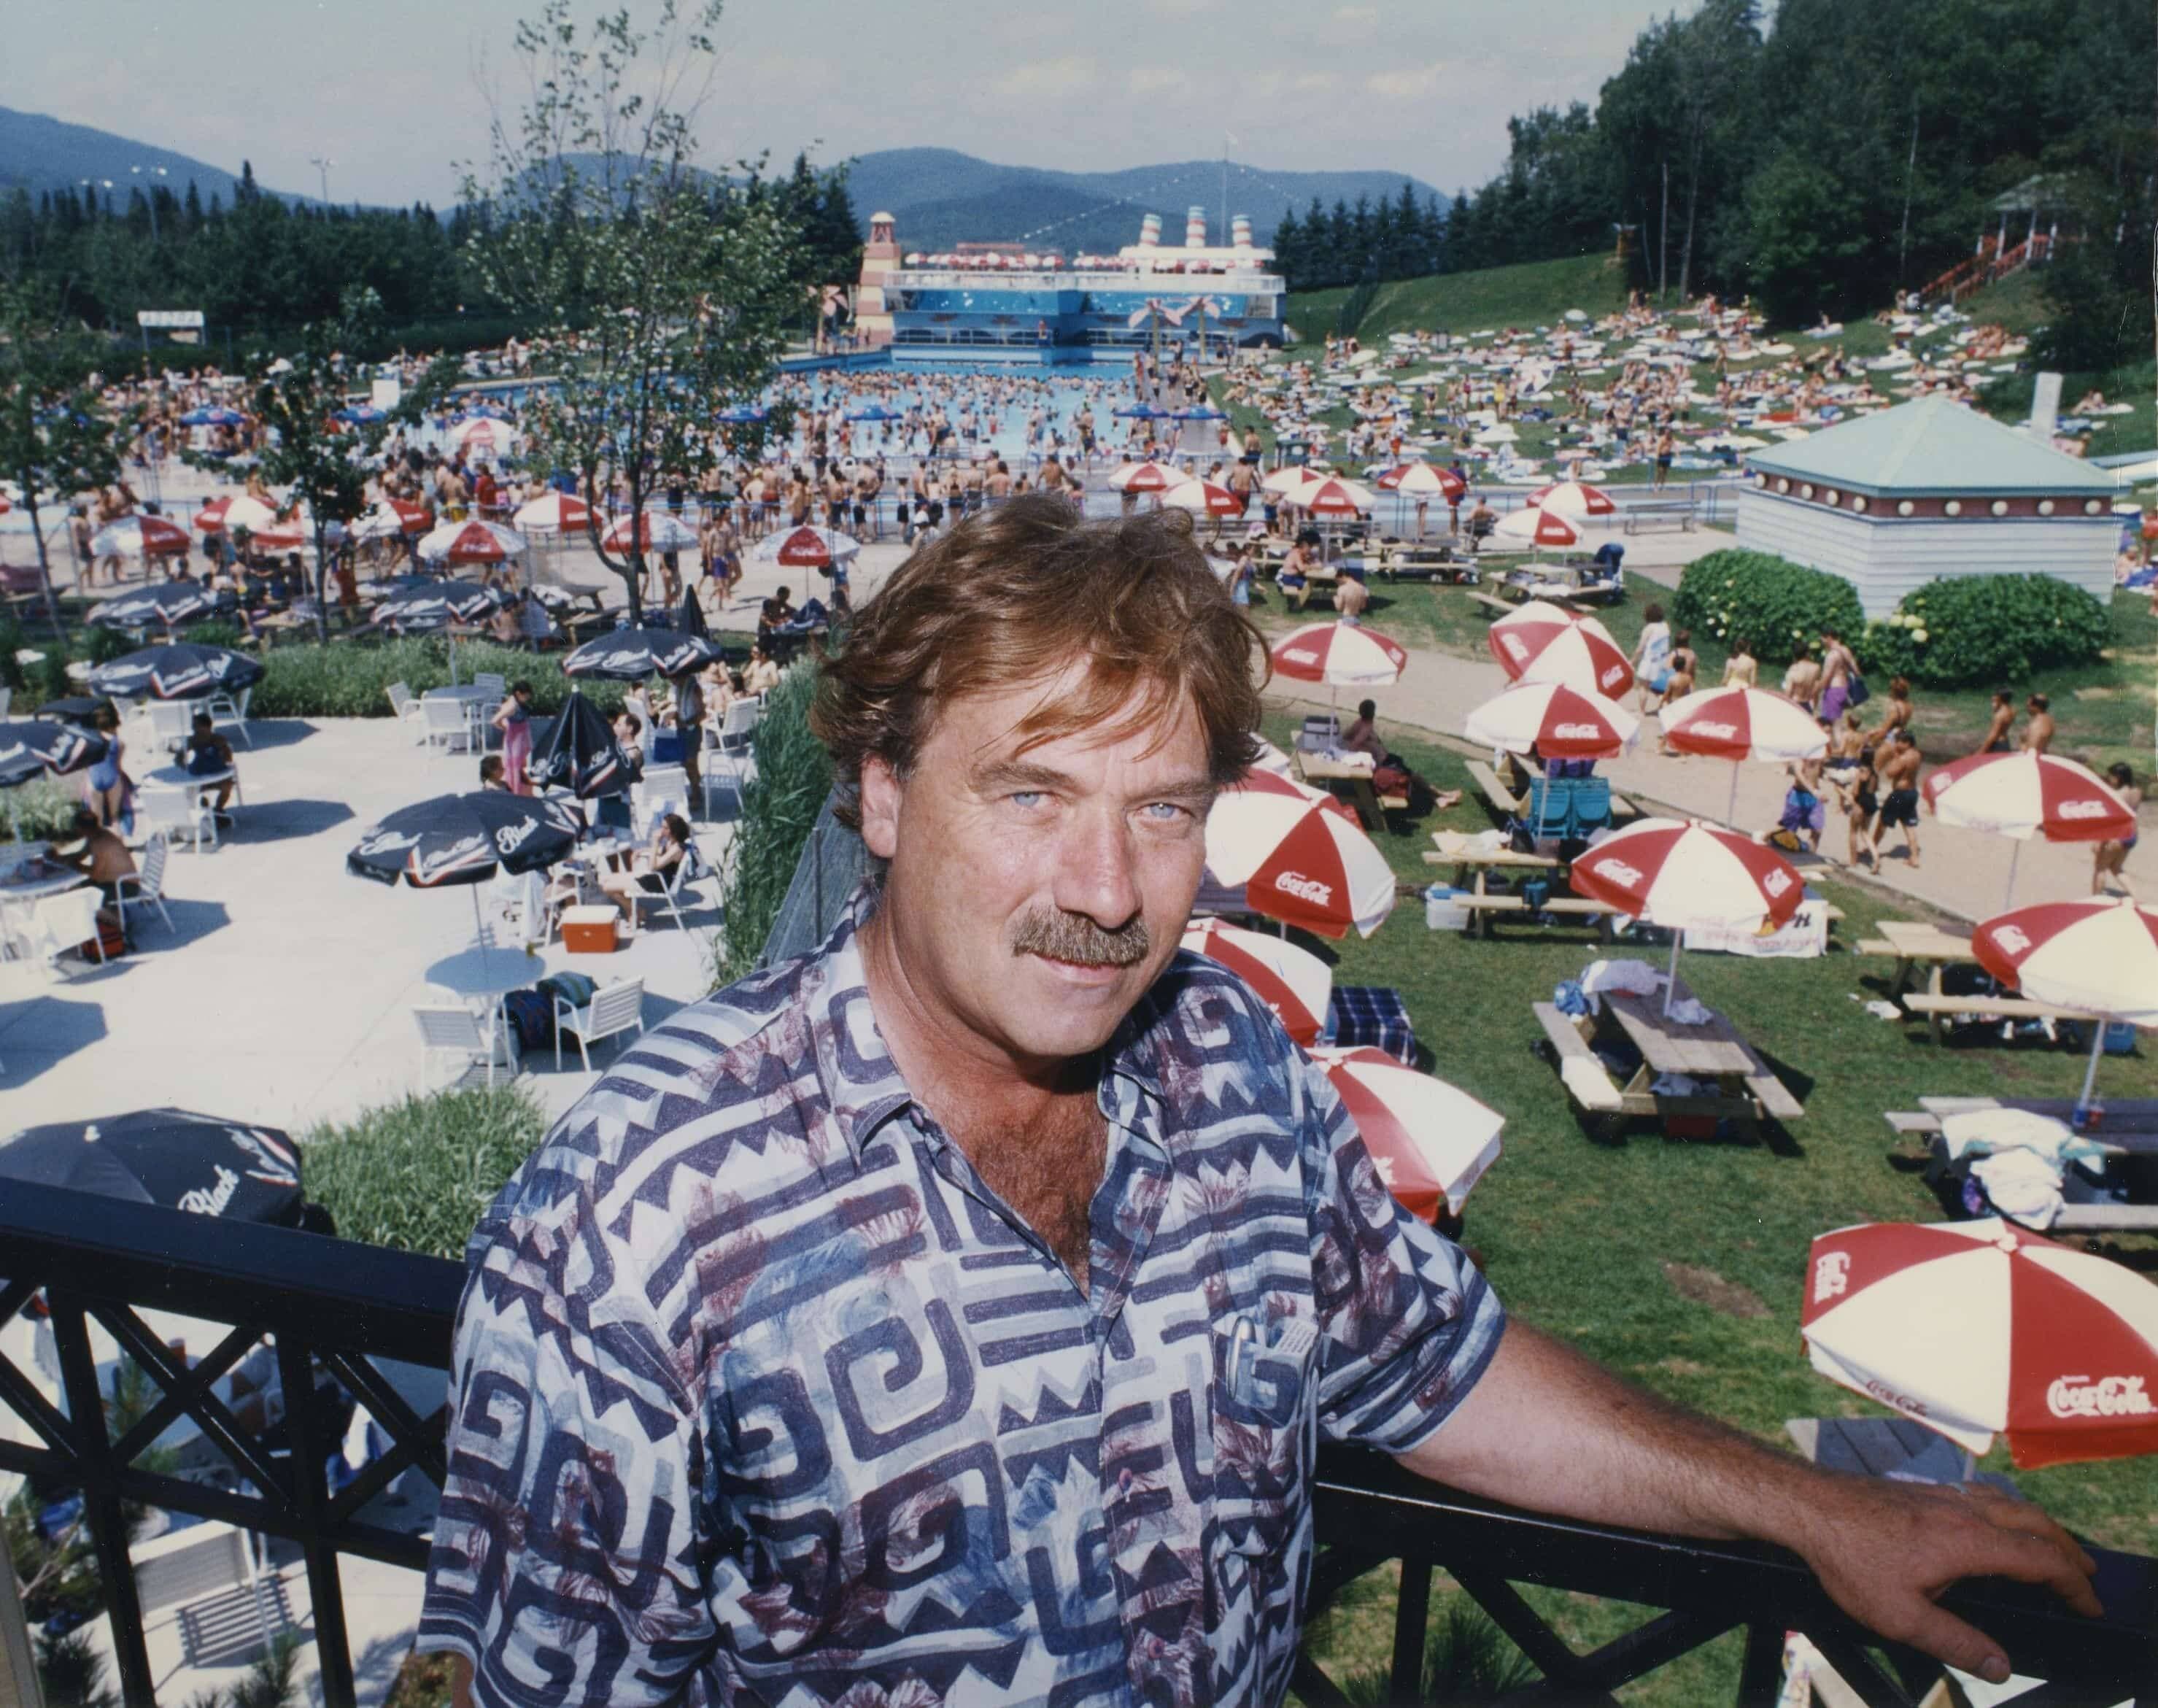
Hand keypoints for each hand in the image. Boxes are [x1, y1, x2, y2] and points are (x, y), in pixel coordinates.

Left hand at [1791, 1475, 2100, 1683]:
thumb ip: (1954, 1642)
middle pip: (2035, 1522)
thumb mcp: (1901, 1616)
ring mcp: (1943, 1494)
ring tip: (2053, 1548)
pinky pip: (1983, 1494)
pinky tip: (1998, 1520)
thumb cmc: (1849, 1559)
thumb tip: (1999, 1666)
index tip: (2091, 1605)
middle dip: (2068, 1549)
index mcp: (1969, 1541)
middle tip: (2088, 1575)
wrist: (1807, 1506)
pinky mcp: (1923, 1490)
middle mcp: (1964, 1510)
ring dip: (2041, 1526)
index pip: (2041, 1559)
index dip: (2073, 1584)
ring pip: (2010, 1503)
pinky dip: (2009, 1509)